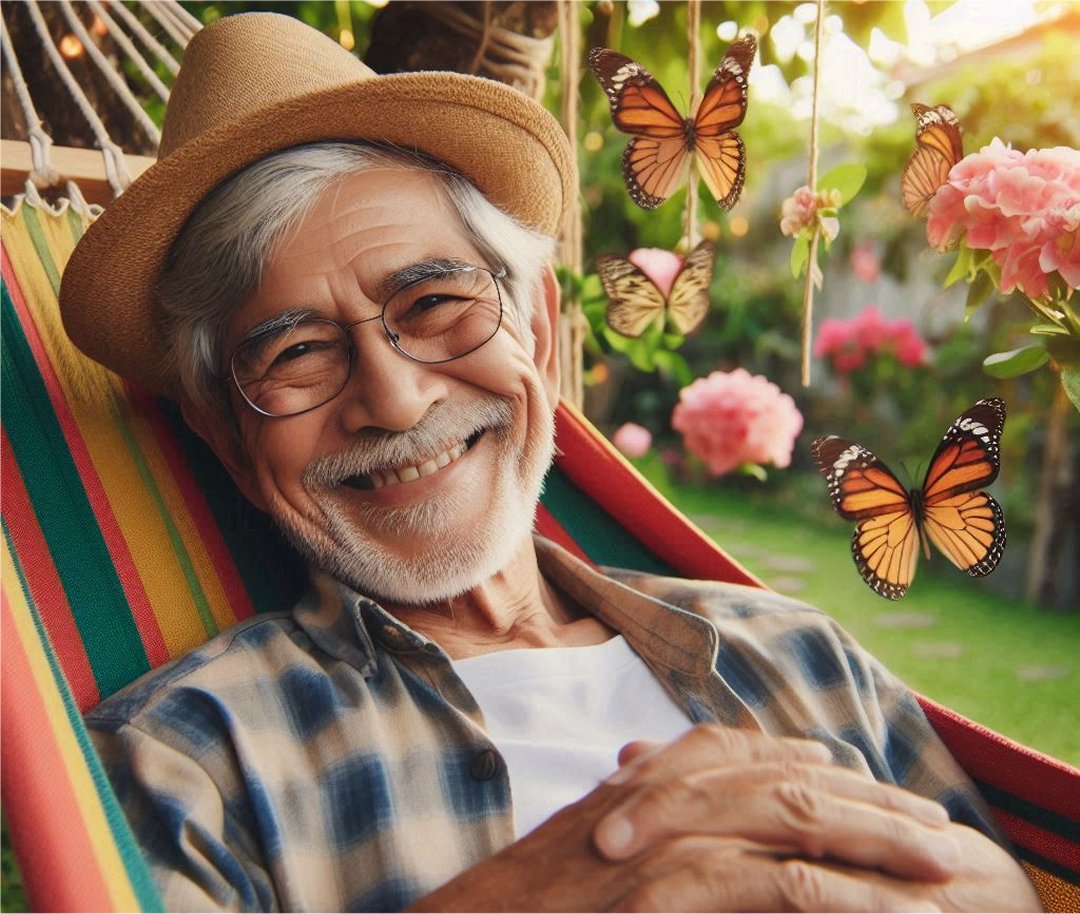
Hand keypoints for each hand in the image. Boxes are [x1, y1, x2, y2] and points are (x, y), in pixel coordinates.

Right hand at [411, 725, 969, 911]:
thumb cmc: (522, 902)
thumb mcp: (580, 838)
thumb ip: (628, 800)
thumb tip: (648, 771)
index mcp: (643, 778)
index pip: (745, 751)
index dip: (814, 761)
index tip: (866, 777)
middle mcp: (663, 792)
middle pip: (787, 774)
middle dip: (868, 795)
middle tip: (933, 822)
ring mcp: (670, 836)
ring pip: (797, 815)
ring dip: (877, 836)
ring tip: (941, 860)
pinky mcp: (675, 887)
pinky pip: (780, 884)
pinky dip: (845, 893)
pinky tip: (894, 909)